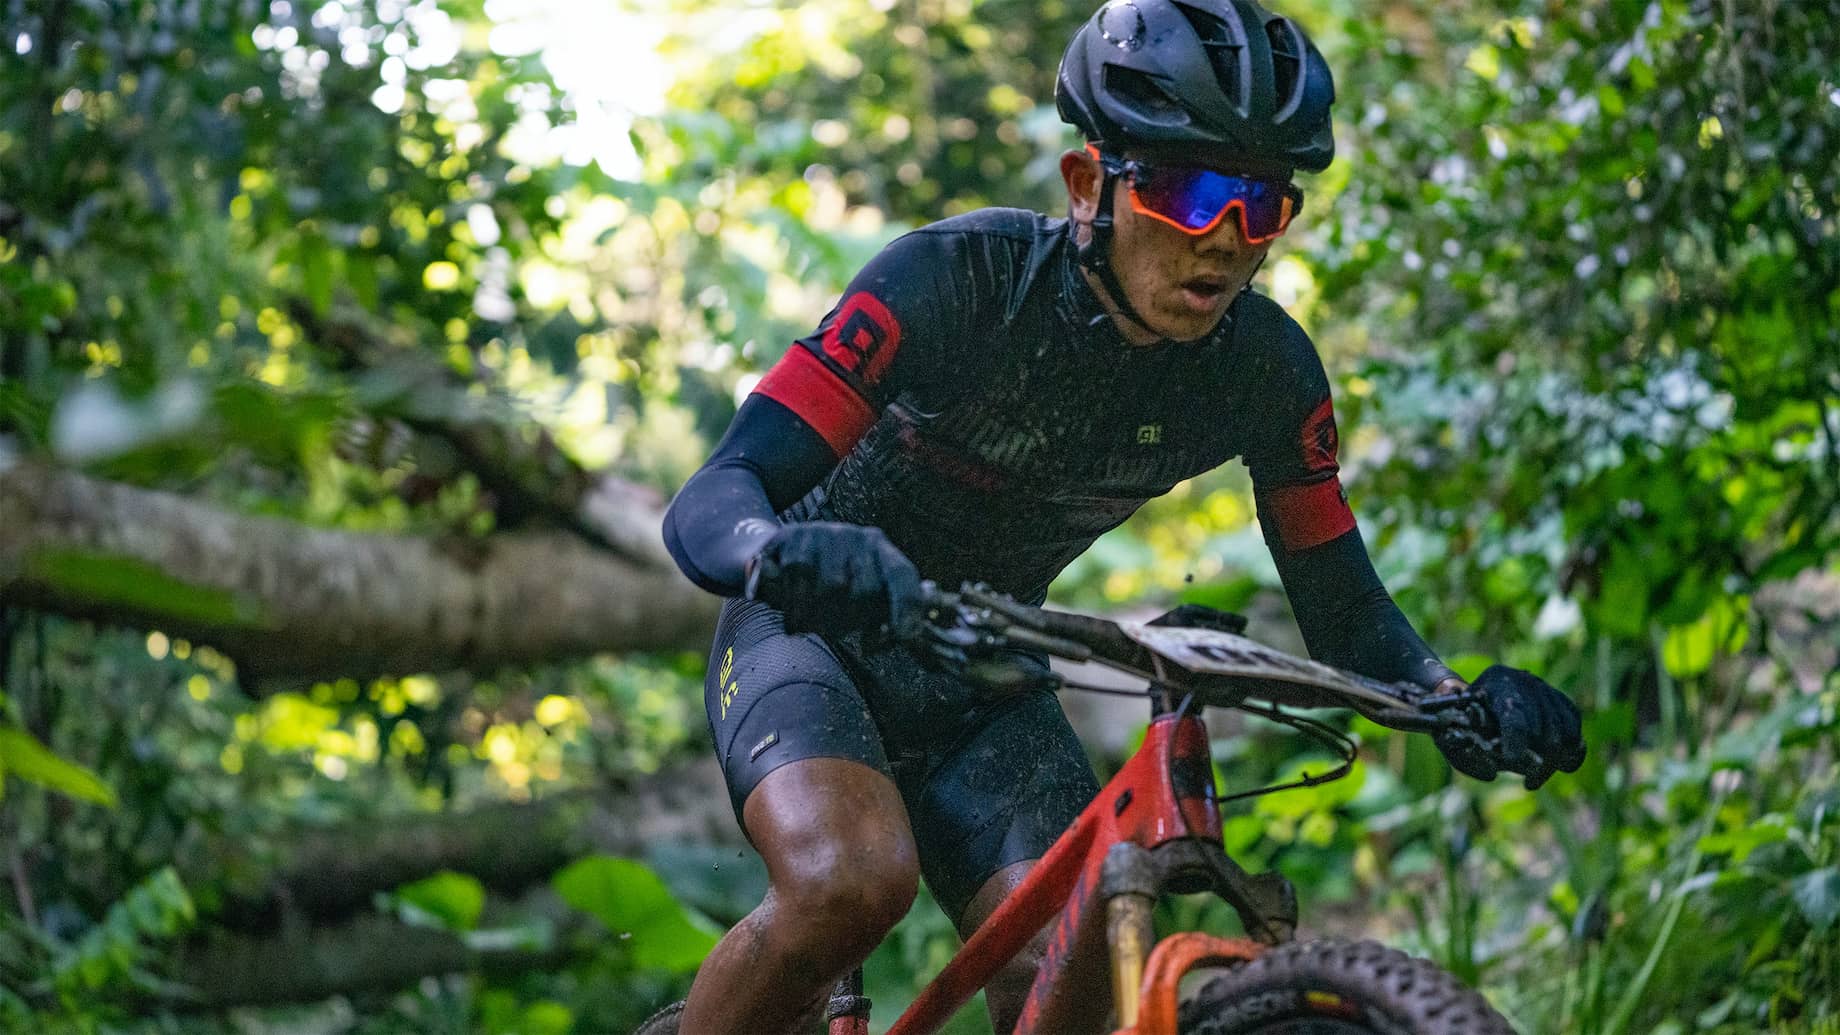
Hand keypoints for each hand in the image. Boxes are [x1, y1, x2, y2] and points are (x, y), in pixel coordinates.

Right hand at [745, 522, 921, 635]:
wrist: (777, 557)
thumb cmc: (826, 585)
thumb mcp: (858, 598)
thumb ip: (880, 619)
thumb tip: (892, 639)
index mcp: (881, 550)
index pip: (902, 576)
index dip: (908, 608)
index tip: (903, 637)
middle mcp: (857, 536)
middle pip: (864, 590)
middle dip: (849, 621)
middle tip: (833, 633)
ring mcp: (825, 533)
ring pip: (829, 587)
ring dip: (817, 617)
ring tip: (809, 623)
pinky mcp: (794, 536)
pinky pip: (798, 577)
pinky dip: (793, 603)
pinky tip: (791, 612)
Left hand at [1436, 665, 1585, 788]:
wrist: (1478, 697)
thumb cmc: (1460, 721)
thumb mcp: (1451, 735)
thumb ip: (1465, 755)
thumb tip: (1493, 774)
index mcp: (1496, 682)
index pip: (1514, 716)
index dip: (1516, 741)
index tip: (1512, 761)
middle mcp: (1527, 682)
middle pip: (1544, 732)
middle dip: (1537, 763)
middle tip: (1529, 782)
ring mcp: (1548, 692)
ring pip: (1565, 737)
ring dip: (1553, 764)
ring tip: (1535, 777)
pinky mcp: (1565, 705)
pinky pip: (1575, 736)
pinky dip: (1568, 757)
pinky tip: (1554, 765)